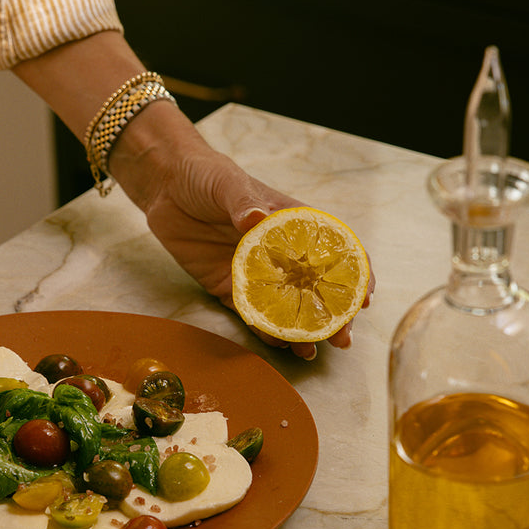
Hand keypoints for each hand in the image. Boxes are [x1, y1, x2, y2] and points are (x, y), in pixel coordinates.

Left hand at [117, 129, 373, 358]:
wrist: (165, 187)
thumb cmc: (205, 176)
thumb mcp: (228, 184)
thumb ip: (243, 202)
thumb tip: (257, 219)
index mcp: (291, 223)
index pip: (335, 249)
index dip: (354, 273)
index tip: (363, 297)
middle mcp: (279, 252)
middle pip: (315, 288)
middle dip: (333, 315)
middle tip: (342, 338)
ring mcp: (255, 273)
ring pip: (287, 307)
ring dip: (303, 331)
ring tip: (314, 352)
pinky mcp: (229, 287)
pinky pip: (251, 315)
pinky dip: (266, 332)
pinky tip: (281, 347)